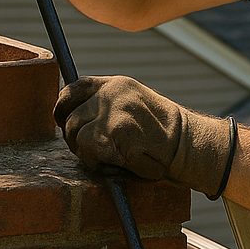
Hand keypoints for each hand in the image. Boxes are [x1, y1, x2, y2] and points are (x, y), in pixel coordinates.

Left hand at [55, 76, 236, 195]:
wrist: (187, 145)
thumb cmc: (160, 134)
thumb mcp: (133, 105)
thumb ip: (107, 105)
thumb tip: (72, 116)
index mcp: (116, 85)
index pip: (74, 88)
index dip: (62, 106)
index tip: (62, 121)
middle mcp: (112, 94)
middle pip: (70, 116)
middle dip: (73, 137)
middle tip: (87, 150)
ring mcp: (113, 112)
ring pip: (75, 133)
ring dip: (84, 151)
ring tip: (104, 157)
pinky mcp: (115, 132)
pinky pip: (88, 149)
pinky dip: (94, 161)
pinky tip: (111, 163)